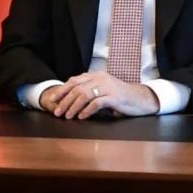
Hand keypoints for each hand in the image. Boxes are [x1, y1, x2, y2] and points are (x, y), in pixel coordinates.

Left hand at [41, 71, 159, 118]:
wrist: (141, 98)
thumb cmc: (120, 96)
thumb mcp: (102, 89)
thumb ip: (89, 90)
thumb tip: (70, 98)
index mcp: (95, 75)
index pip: (73, 81)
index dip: (61, 90)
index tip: (52, 100)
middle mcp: (99, 78)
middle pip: (76, 89)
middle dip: (64, 101)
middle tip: (57, 112)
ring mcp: (107, 87)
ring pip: (84, 95)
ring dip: (73, 107)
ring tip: (67, 116)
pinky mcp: (114, 97)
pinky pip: (96, 103)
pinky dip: (87, 110)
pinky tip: (82, 117)